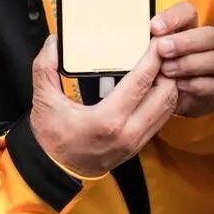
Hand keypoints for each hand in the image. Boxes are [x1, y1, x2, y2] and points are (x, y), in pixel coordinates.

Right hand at [30, 37, 177, 177]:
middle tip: (162, 50)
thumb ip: (46, 68)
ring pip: (168, 108)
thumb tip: (55, 42)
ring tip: (161, 64)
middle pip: (165, 94)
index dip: (153, 59)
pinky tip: (155, 85)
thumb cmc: (51, 138)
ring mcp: (136, 142)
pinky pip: (162, 118)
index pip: (141, 82)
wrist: (55, 173)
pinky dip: (164, 99)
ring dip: (169, 84)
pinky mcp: (138, 146)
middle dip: (167, 69)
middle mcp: (128, 132)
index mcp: (107, 120)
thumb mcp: (43, 101)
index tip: (157, 40)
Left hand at [151, 2, 213, 116]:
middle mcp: (206, 45)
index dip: (174, 17)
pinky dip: (194, 84)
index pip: (188, 12)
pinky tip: (177, 86)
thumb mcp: (149, 55)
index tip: (154, 27)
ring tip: (166, 70)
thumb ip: (150, 45)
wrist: (165, 102)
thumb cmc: (157, 71)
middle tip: (162, 50)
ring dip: (189, 63)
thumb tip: (148, 36)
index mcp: (187, 29)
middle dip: (185, 42)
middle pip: (210, 34)